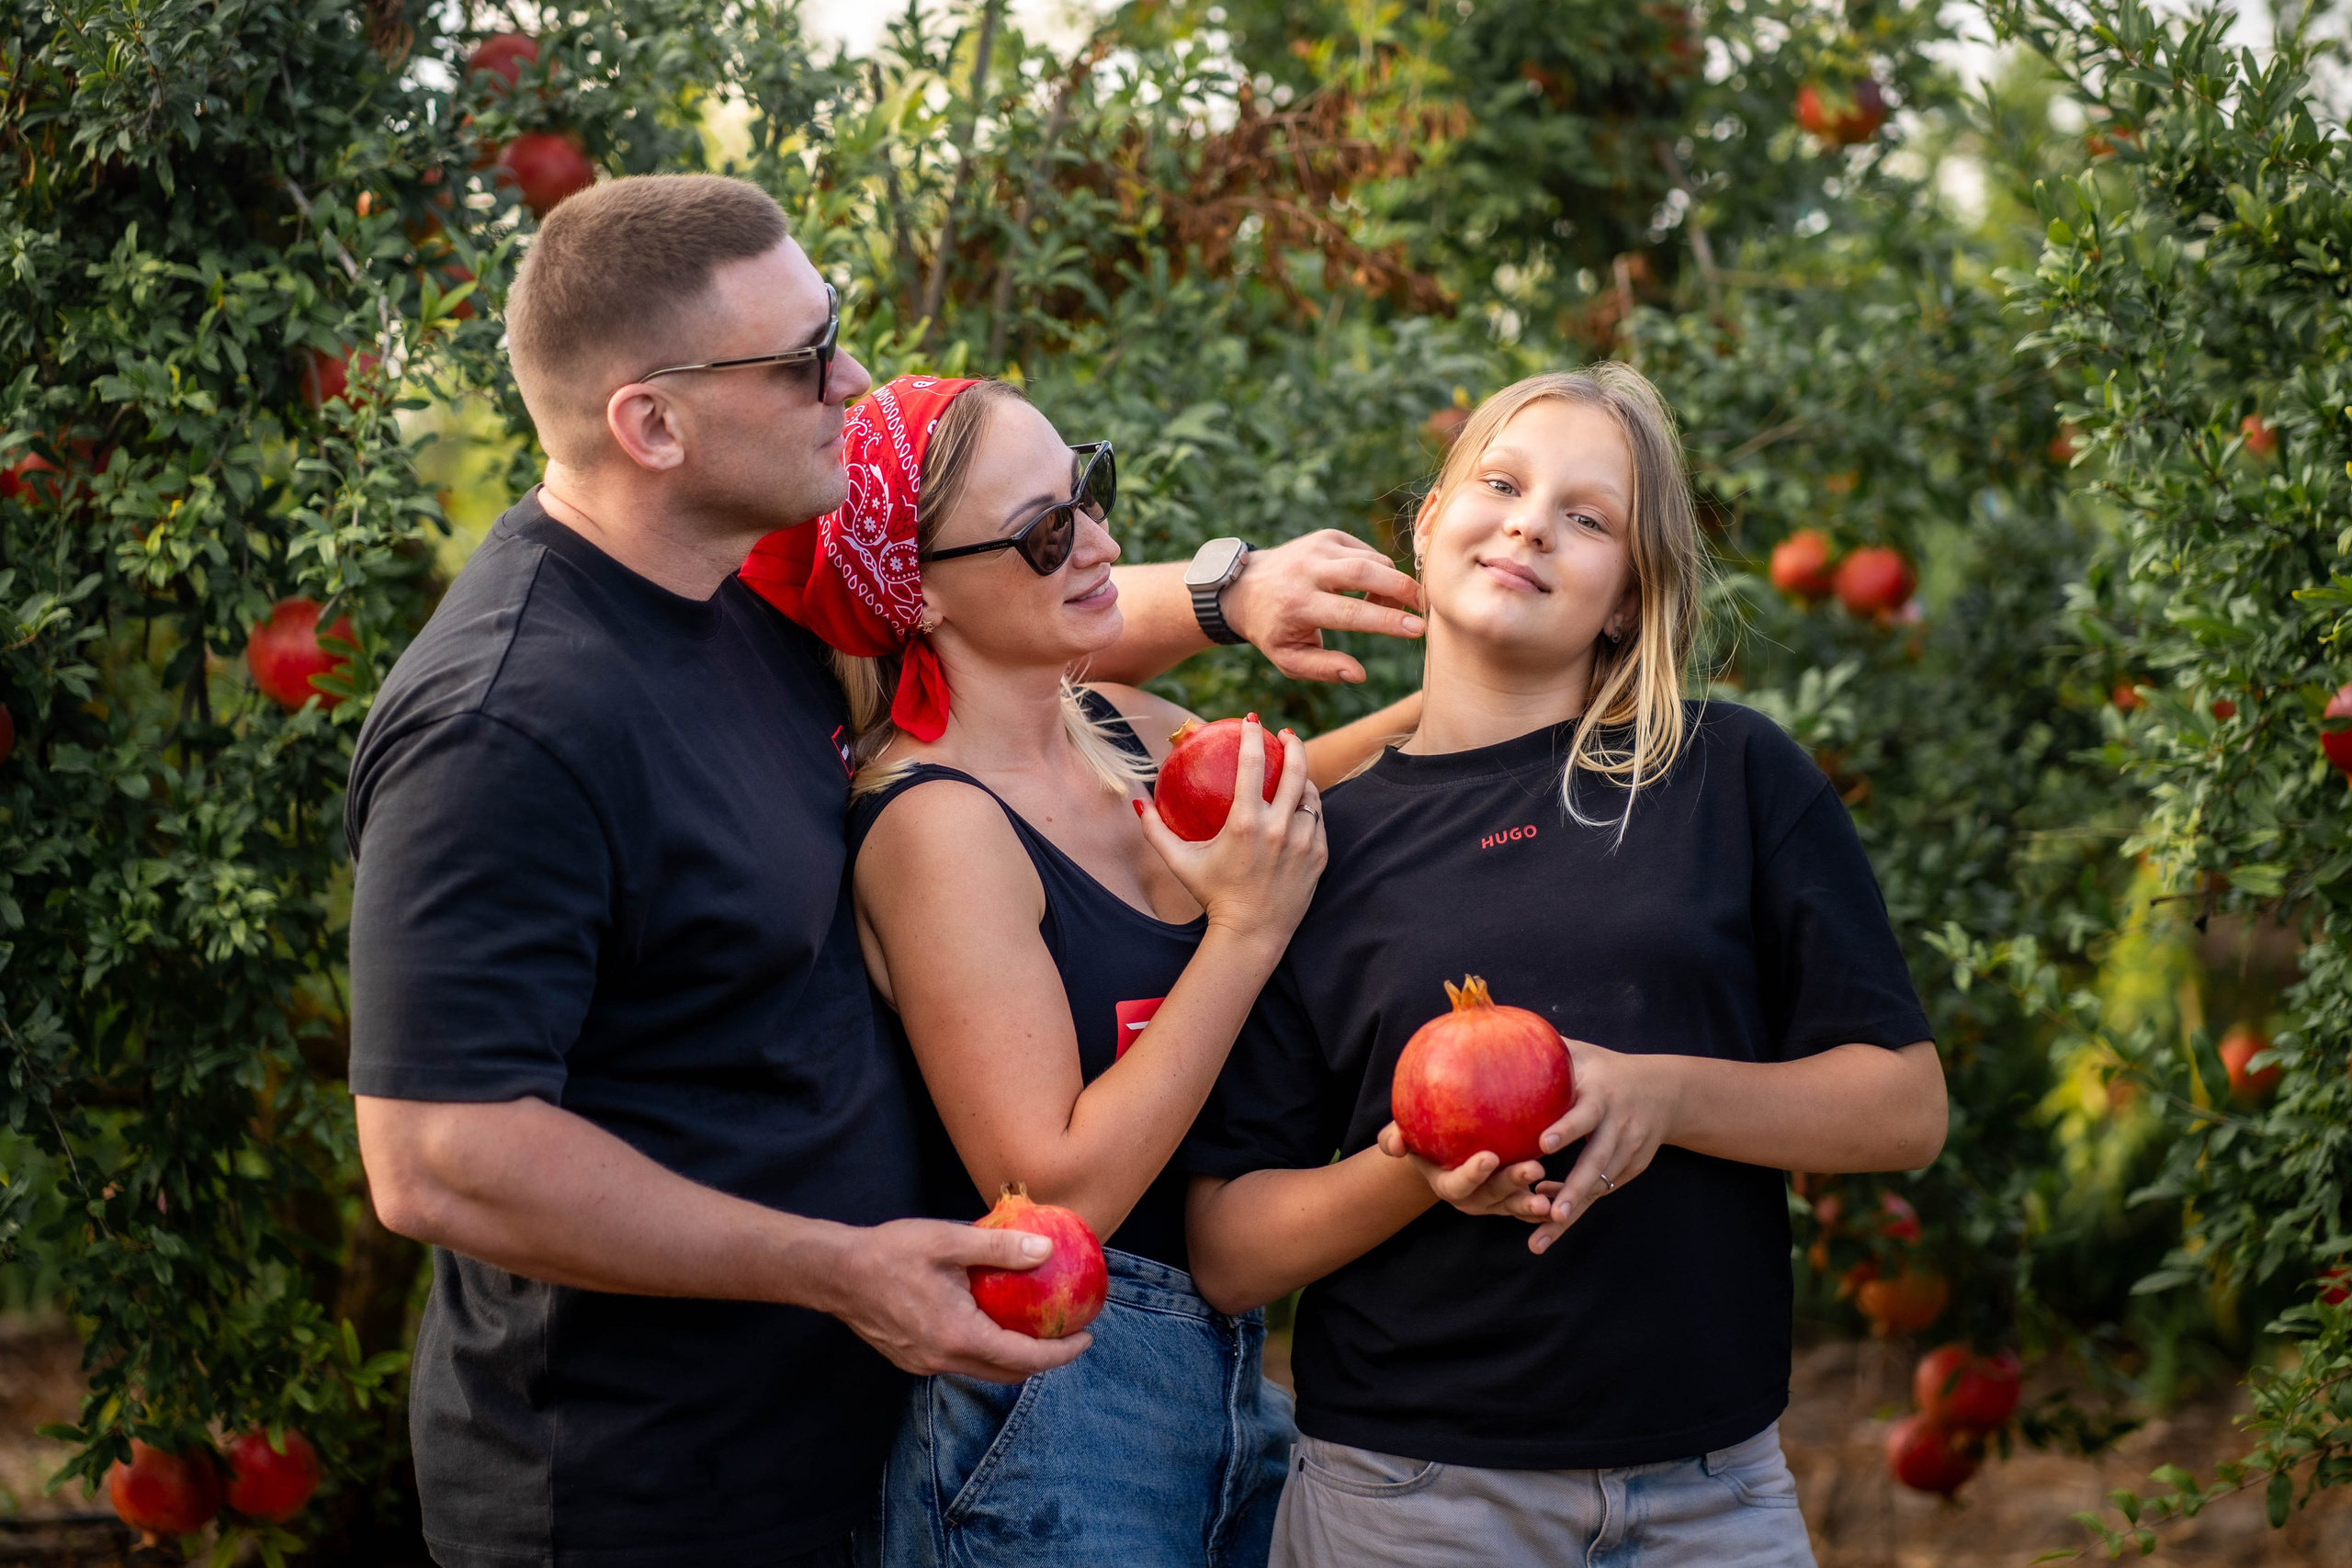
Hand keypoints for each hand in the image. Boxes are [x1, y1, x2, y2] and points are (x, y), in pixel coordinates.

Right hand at [821, 1217, 1092, 1382]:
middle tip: (1066, 1332)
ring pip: (983, 1370)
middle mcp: (943, 1360)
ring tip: (1033, 1326)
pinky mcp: (912, 1359)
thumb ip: (999, 1247)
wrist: (835, 1274)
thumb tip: (1046, 1250)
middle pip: (1007, 1373)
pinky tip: (990, 1319)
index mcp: (958, 1336)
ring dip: (1013, 1355)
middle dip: (1043, 1360)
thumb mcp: (949, 1241)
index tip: (1087, 1337)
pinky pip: (960, 1361)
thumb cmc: (890, 1252)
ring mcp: (925, 1364)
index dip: (1061, 1353)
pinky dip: (985, 1349)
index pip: (1024, 1358)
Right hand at [1133, 716, 1326, 942]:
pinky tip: (1301, 803)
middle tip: (1285, 734)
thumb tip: (1139, 801)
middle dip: (1292, 744)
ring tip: (1294, 770)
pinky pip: (1317, 820)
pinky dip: (1308, 808)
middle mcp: (1278, 829)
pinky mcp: (1318, 855)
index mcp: (1244, 824)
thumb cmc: (1212, 896)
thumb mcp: (1180, 863)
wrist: (1251, 934)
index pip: (1252, 765)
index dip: (1253, 736)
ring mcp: (1303, 842)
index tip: (1253, 721)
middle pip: (1294, 770)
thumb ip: (1156, 831)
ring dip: (1302, 778)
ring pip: (1309, 795)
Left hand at [1222, 530, 1425, 683]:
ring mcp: (1319, 548)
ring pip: (1373, 560)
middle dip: (1404, 589)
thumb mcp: (1288, 659)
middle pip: (1368, 572)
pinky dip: (1378, 571)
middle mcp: (1309, 570)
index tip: (1418, 629)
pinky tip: (1367, 590)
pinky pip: (1367, 552)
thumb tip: (1359, 674)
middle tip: (1424, 608)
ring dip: (1391, 584)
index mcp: (1298, 605)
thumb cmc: (1271, 630)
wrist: (1244, 587)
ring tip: (1388, 606)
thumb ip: (1323, 669)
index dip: (1388, 621)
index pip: (1352, 612)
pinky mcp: (1327, 537)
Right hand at [1373, 1123, 1552, 1219]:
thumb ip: (1395, 1137)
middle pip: (1494, 1196)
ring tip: (1552, 1199)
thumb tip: (1393, 1142)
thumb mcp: (1405, 1135)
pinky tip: (1567, 1192)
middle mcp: (1474, 1199)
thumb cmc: (1424, 1137)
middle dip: (1513, 1184)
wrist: (1446, 1151)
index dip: (1473, 1173)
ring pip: (1517, 1205)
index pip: (1459, 1183)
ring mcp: (1497, 1202)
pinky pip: (1535, 1206)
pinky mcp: (1516, 1199)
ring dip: (1535, 1203)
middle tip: (1534, 1168)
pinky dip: (1552, 1201)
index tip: (1488, 1156)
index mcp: (1448, 1183)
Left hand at [1523, 1041, 1681, 1254]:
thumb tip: (1500, 1033)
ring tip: (1545, 1235)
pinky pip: (1601, 1191)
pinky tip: (1550, 1223)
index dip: (1566, 1129)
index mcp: (1602, 1097)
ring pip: (1599, 1186)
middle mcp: (1618, 1127)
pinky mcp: (1631, 1169)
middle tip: (1553, 1212)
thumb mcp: (1584, 1054)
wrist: (1666, 1091)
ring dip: (1573, 1209)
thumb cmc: (1608, 1069)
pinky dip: (1578, 1206)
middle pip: (1597, 1163)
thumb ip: (1549, 1049)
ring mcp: (1628, 1152)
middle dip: (1574, 1189)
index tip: (1544, 1144)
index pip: (1584, 1115)